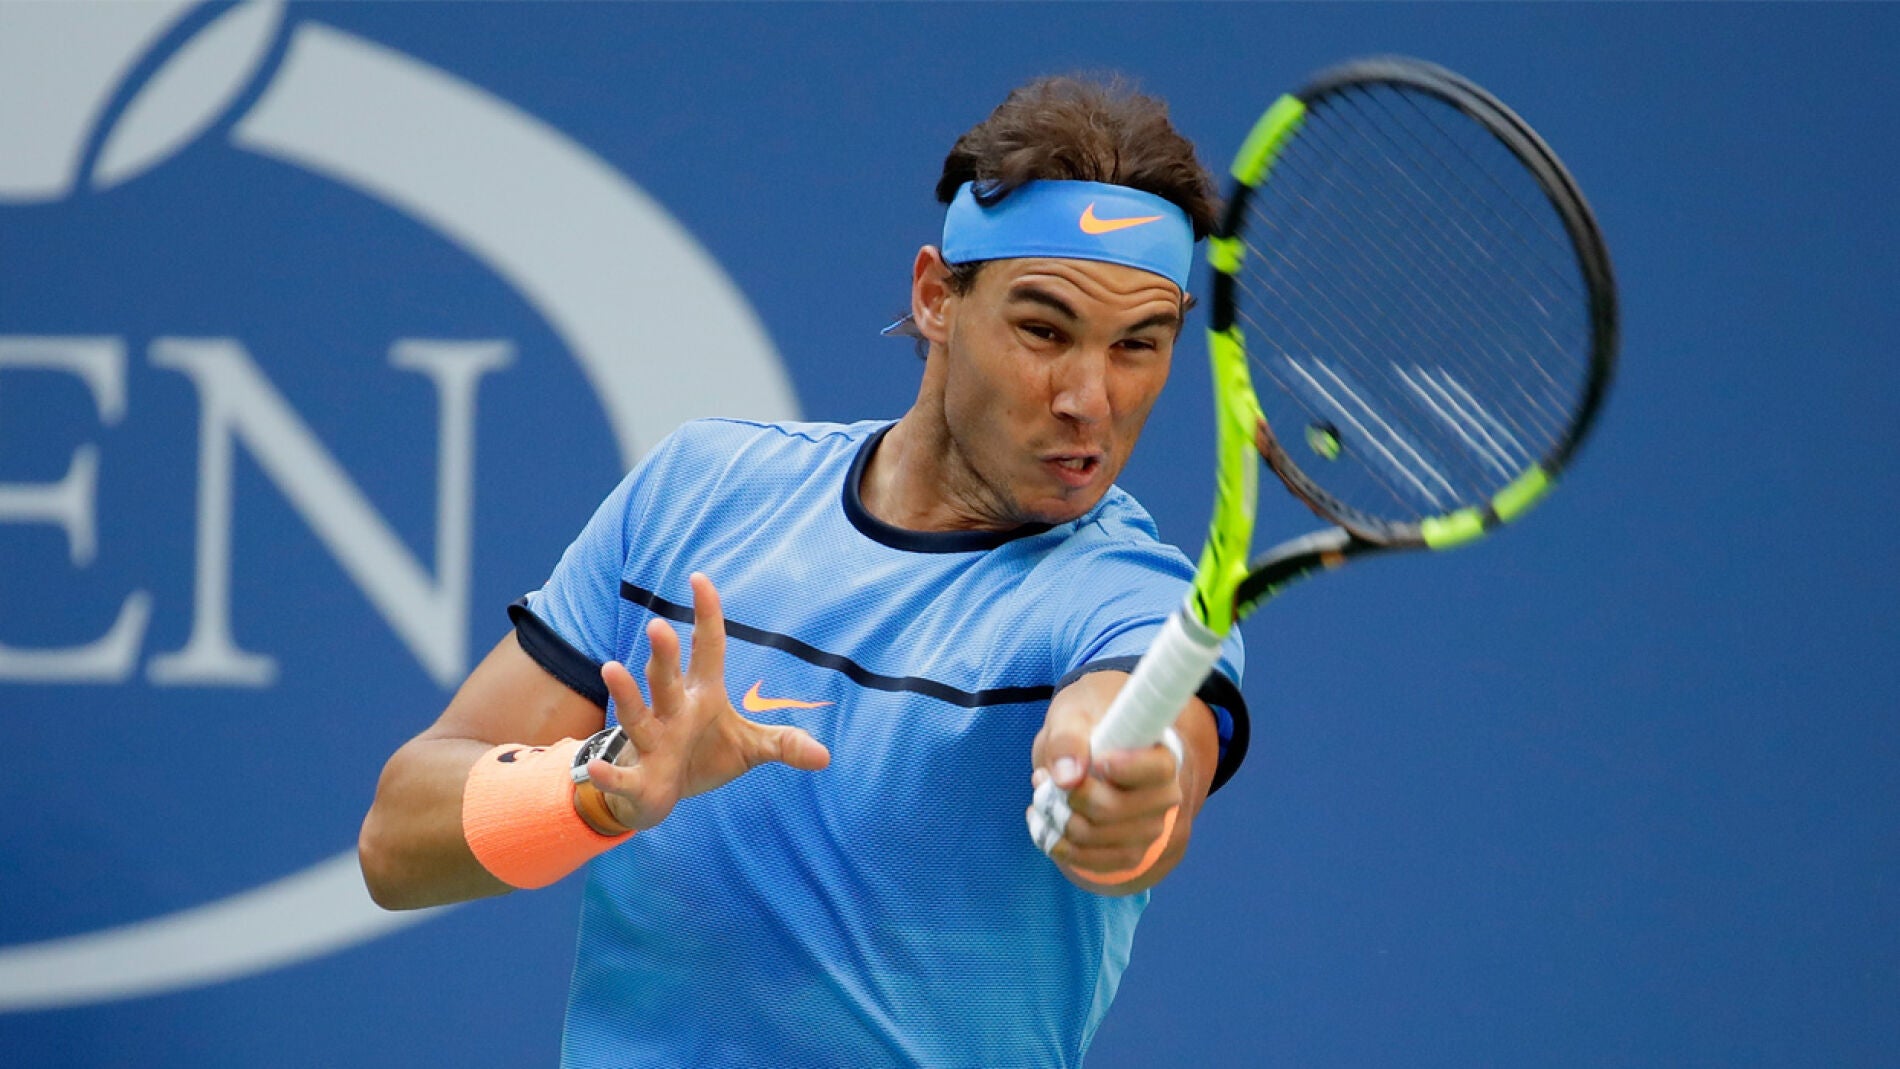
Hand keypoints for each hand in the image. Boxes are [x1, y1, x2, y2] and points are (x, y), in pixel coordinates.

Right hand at [583, 573, 829, 830]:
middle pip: (667, 678)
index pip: (707, 648)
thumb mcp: (750, 748)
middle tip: (659, 625)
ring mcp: (653, 743)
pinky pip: (623, 775)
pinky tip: (595, 768)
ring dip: (626, 694)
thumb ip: (783, 743)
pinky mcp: (639, 779)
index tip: (700, 578)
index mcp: (702, 695)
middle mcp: (673, 712)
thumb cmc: (703, 756)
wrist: (660, 795)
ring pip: (638, 715)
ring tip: (611, 666)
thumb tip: (826, 756)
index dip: (705, 615)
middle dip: (663, 655)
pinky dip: (609, 773)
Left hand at [1028, 674, 1183, 882]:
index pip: (1156, 770)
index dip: (1125, 767)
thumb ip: (1068, 739)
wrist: (1088, 754)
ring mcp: (1148, 832)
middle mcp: (1164, 799)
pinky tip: (1042, 820)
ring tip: (1041, 794)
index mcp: (1162, 759)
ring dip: (1054, 817)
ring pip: (1090, 837)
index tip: (1099, 758)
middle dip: (1066, 795)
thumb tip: (1067, 778)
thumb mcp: (1072, 717)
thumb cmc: (1085, 729)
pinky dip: (1054, 842)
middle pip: (1110, 809)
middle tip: (1043, 776)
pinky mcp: (1127, 855)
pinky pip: (1084, 860)